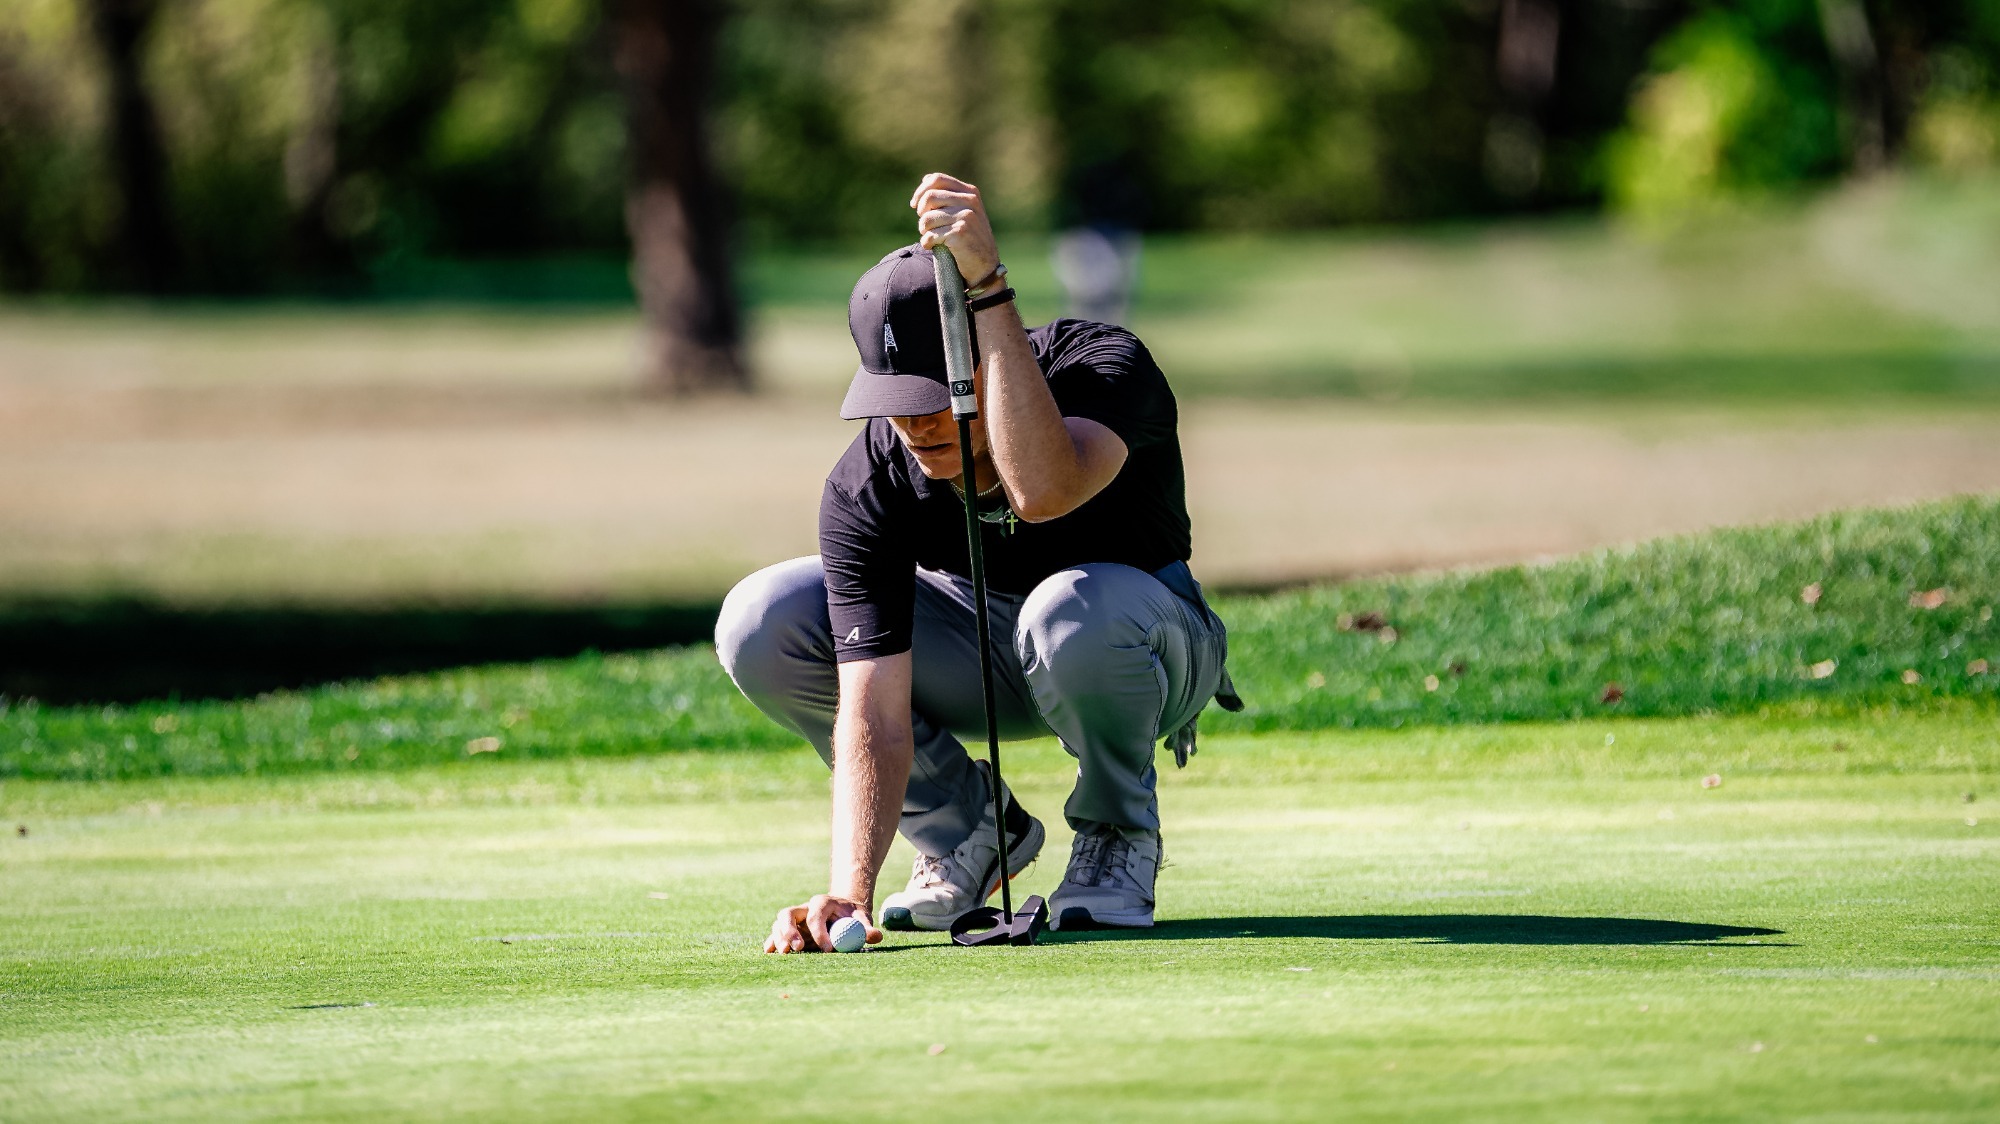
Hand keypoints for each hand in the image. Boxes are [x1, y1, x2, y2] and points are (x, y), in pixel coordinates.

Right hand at [762, 894, 883, 953]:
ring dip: (779, 938)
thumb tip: (876, 936)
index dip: (820, 932)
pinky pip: (775, 933)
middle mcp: (804, 908)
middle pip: (789, 914)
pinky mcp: (789, 929)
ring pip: (779, 922)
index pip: (816, 915)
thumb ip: (867, 928)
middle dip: (790, 931)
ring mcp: (795, 918)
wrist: (843, 912)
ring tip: (785, 954)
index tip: (828, 950)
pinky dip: (772, 942)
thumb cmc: (852, 916)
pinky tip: (769, 952)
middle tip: (797, 949)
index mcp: (822, 902)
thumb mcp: (862, 919)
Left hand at [911, 173, 998, 286]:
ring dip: (923, 230)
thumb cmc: (970, 239)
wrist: (985, 266)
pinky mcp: (960, 233)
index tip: (915, 206)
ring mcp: (966, 216)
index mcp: (970, 193)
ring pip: (927, 218)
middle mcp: (970, 201)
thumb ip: (949, 196)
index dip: (920, 191)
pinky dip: (927, 242)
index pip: (937, 179)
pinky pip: (931, 234)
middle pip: (929, 197)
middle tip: (925, 226)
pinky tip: (933, 246)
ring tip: (931, 237)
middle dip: (921, 213)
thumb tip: (925, 180)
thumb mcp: (965, 212)